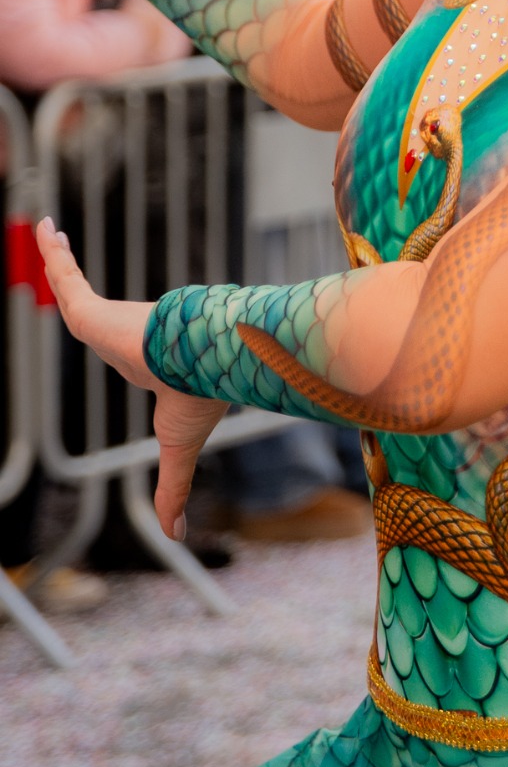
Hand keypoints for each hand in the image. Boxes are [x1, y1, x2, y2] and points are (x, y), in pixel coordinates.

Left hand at [36, 219, 226, 537]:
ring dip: (61, 262)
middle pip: (90, 310)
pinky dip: (55, 253)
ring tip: (49, 236)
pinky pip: (66, 274)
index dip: (114, 337)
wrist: (203, 363)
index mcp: (145, 364)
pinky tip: (46, 229)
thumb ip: (172, 489)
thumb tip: (176, 538)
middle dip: (76, 287)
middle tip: (65, 264)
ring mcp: (110, 320)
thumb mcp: (176, 451)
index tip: (115, 333)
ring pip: (73, 287)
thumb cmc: (196, 399)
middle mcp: (127, 337)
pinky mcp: (93, 309)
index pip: (121, 346)